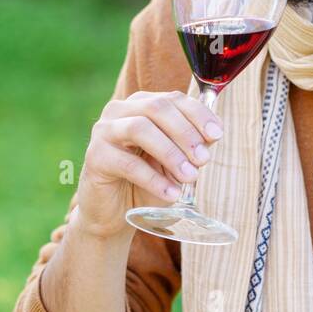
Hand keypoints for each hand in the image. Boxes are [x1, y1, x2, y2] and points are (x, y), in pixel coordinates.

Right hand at [74, 89, 223, 238]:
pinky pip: (127, 163)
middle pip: (157, 108)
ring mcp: (104, 131)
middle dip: (185, 132)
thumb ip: (190, 146)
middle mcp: (120, 111)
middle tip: (203, 159)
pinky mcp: (95, 157)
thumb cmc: (146, 183)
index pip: (173, 98)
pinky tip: (171, 193)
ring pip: (140, 128)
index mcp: (142, 105)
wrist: (113, 213)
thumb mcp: (175, 163)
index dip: (198, 114)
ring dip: (170, 153)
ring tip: (190, 176)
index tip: (217, 134)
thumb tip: (212, 135)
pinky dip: (153, 179)